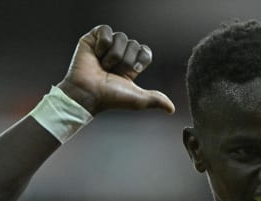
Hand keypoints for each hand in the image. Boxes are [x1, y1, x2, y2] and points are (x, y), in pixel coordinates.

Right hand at [57, 25, 174, 114]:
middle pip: (133, 44)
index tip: (133, 72)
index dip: (141, 59)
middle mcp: (119, 55)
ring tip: (103, 66)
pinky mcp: (92, 39)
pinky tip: (96, 55)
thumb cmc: (111, 98)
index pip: (145, 51)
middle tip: (112, 72)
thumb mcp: (138, 100)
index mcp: (130, 66)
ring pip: (121, 37)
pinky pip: (106, 30)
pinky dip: (102, 43)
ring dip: (113, 55)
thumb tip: (172, 109)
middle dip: (125, 60)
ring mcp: (105, 46)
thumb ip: (156, 100)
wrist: (88, 93)